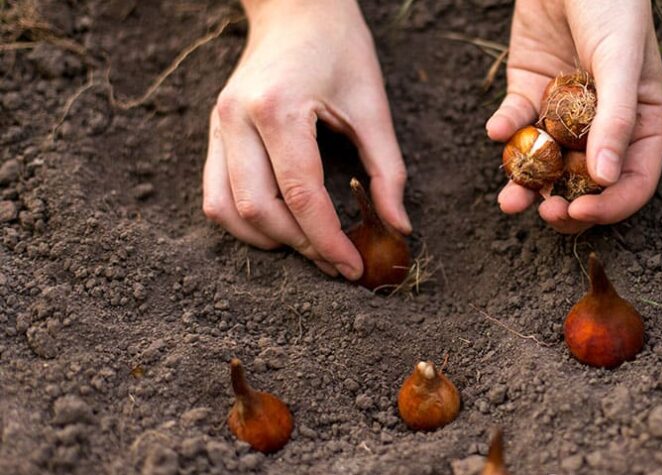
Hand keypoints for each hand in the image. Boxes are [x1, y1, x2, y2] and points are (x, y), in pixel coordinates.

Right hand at [203, 0, 410, 278]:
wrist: (297, 8)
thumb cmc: (340, 49)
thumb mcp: (374, 107)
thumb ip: (388, 171)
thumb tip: (400, 228)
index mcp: (278, 108)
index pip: (301, 195)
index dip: (329, 240)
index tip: (353, 268)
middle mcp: (236, 119)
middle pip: (258, 209)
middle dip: (301, 246)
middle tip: (337, 262)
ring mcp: (218, 126)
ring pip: (226, 210)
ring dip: (268, 240)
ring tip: (310, 247)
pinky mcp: (214, 132)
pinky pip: (215, 195)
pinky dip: (245, 222)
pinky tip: (281, 227)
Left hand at [486, 0, 661, 232]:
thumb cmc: (612, 6)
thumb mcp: (622, 62)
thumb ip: (617, 119)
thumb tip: (606, 179)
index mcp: (641, 122)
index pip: (633, 180)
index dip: (610, 206)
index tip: (580, 212)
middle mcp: (602, 125)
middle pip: (586, 183)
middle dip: (565, 203)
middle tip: (544, 212)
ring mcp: (563, 112)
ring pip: (546, 163)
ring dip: (527, 185)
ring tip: (509, 200)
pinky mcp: (529, 93)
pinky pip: (516, 124)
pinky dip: (504, 132)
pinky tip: (496, 131)